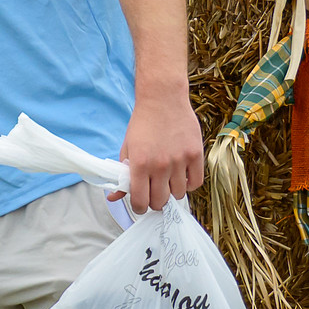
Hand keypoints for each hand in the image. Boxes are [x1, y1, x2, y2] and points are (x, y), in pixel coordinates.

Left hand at [116, 90, 203, 214]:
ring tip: (168, 181)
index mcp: (139, 165)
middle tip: (154, 193)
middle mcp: (160, 165)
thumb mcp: (126, 149)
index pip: (140, 201)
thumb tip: (113, 198)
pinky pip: (196, 183)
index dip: (139, 208)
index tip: (140, 205)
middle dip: (155, 202)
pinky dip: (189, 184)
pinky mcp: (195, 154)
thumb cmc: (142, 124)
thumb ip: (122, 175)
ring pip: (178, 195)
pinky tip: (182, 176)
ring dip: (172, 192)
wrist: (162, 99)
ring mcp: (179, 161)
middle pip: (160, 202)